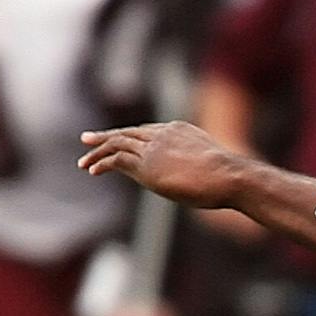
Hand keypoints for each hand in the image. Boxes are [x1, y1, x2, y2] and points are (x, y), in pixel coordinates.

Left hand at [77, 121, 254, 208]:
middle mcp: (162, 134)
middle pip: (129, 132)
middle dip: (107, 136)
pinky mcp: (145, 164)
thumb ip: (205, 169)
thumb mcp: (217, 167)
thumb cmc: (231, 178)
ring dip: (98, 152)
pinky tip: (93, 170)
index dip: (133, 137)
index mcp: (180, 129)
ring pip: (117, 144)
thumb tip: (216, 185)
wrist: (229, 175)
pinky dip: (102, 163)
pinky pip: (116, 159)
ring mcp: (152, 148)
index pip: (150, 131)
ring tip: (83, 161)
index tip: (122, 142)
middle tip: (89, 139)